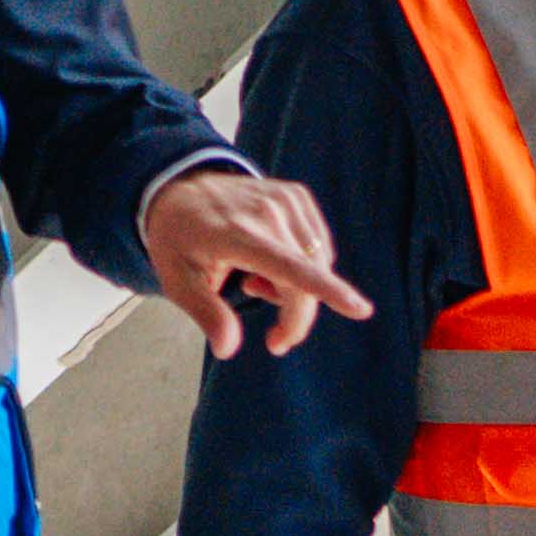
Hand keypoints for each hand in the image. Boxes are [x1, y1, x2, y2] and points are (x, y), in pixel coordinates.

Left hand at [135, 160, 367, 356]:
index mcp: (237, 235)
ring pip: (318, 266)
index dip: (325, 290)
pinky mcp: (297, 194)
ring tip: (254, 280)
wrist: (179, 186)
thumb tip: (227, 349)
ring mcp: (285, 199)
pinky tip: (269, 261)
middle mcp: (266, 212)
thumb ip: (206, 313)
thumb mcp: (176, 280)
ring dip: (295, 288)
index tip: (359, 309)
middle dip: (296, 317)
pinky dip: (303, 265)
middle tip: (274, 337)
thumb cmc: (178, 238)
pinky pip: (319, 247)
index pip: (288, 266)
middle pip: (307, 280)